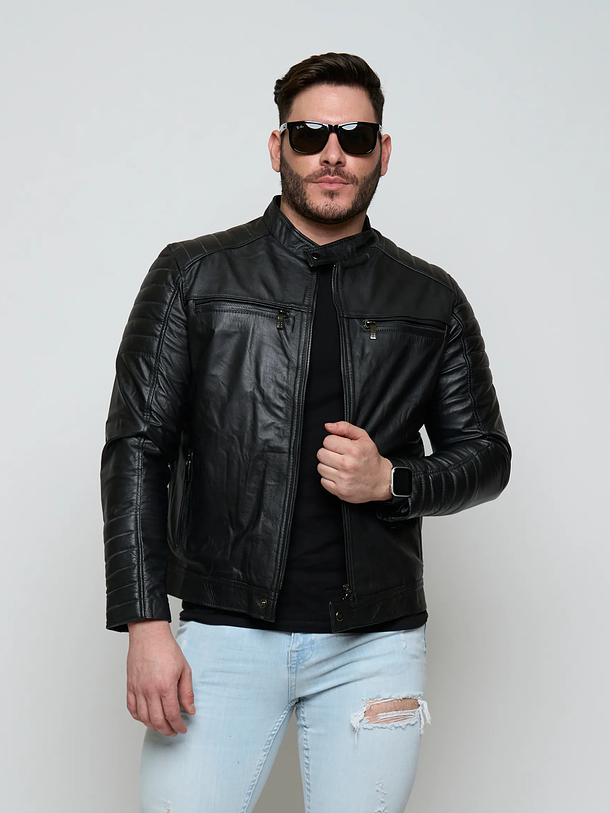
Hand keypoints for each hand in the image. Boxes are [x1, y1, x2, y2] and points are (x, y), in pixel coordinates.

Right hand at [126, 620, 195, 736]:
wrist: (149, 635)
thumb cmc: (166, 649)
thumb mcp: (184, 669)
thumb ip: (187, 692)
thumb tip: (190, 710)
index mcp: (165, 686)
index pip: (172, 715)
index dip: (178, 725)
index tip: (182, 729)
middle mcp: (150, 690)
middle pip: (157, 720)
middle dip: (167, 730)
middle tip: (173, 731)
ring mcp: (138, 689)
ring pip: (143, 718)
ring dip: (153, 726)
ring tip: (162, 727)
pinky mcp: (130, 686)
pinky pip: (131, 708)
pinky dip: (139, 717)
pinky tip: (146, 718)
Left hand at [317, 421, 392, 502]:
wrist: (381, 481)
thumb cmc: (371, 459)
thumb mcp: (363, 438)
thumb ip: (345, 428)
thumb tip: (328, 426)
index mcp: (353, 450)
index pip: (327, 441)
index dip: (333, 442)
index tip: (340, 446)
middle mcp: (347, 465)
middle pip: (321, 454)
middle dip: (328, 453)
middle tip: (339, 456)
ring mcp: (343, 479)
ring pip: (320, 467)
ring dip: (328, 466)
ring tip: (339, 466)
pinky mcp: (340, 491)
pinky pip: (323, 481)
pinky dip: (329, 478)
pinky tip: (339, 476)